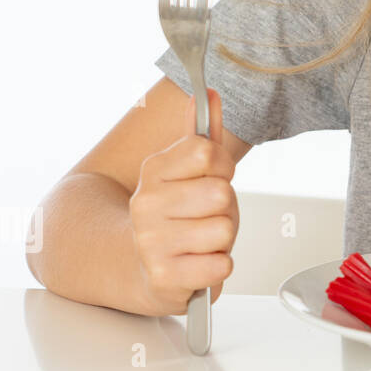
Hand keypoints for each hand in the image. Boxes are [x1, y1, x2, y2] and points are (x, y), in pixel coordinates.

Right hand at [130, 87, 238, 315]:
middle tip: (205, 216)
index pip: (206, 150)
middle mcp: (146, 204)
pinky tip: (198, 264)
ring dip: (222, 240)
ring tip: (201, 241)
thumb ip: (203, 132)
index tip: (212, 177)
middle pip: (221, 192)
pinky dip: (217, 267)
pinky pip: (220, 265)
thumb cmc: (179, 217)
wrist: (146, 269)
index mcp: (153, 172)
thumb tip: (208, 92)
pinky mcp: (163, 278)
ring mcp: (151, 243)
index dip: (221, 166)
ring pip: (224, 229)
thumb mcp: (190, 171)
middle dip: (225, 207)